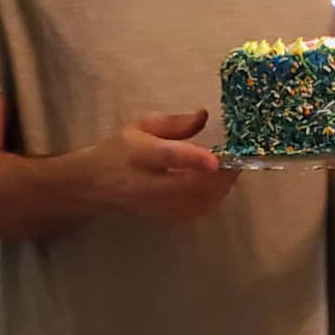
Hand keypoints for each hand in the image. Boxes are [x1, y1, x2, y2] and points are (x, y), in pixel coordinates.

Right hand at [74, 111, 236, 223]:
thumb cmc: (120, 149)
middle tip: (238, 158)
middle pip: (190, 186)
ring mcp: (157, 205)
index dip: (192, 159)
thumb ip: (174, 123)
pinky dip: (214, 198)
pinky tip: (218, 184)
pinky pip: (197, 211)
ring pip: (198, 203)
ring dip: (220, 187)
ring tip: (231, 169)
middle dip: (220, 175)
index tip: (215, 158)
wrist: (95, 186)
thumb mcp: (141, 125)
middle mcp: (148, 184)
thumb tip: (204, 116)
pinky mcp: (165, 218)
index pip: (167, 157)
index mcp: (140, 154)